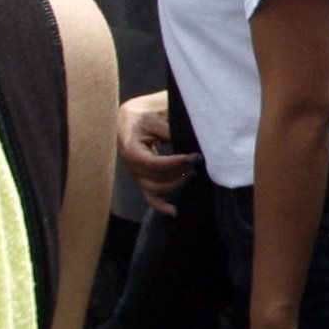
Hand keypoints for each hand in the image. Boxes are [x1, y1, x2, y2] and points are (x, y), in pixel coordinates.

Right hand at [116, 91, 197, 212]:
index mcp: (131, 149)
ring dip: (176, 184)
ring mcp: (137, 175)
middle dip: (179, 172)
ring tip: (193, 174)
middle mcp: (132, 166)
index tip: (191, 157)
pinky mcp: (143, 180)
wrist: (131, 119)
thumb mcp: (155, 118)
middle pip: (156, 178)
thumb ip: (168, 130)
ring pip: (156, 189)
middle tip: (197, 160)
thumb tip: (187, 141)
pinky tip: (174, 212)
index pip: (152, 163)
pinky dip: (161, 206)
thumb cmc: (144, 116)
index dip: (173, 163)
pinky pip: (150, 197)